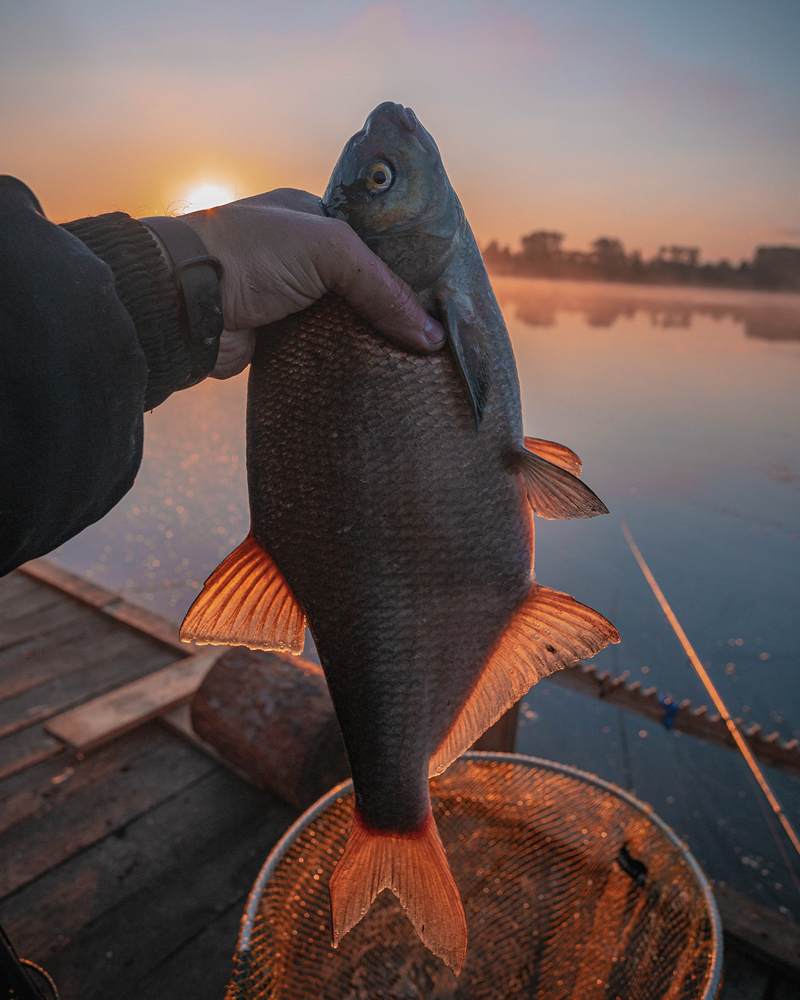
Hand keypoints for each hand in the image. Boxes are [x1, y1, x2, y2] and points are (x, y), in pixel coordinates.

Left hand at [182, 188, 445, 378]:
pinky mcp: (278, 339)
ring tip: (417, 363)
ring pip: (345, 322)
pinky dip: (346, 362)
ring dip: (372, 340)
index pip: (373, 242)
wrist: (185, 303)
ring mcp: (288, 299)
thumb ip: (381, 286)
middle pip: (362, 285)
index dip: (406, 268)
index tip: (439, 297)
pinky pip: (324, 351)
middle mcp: (299, 256)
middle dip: (392, 309)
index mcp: (310, 218)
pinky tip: (377, 375)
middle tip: (434, 337)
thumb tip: (432, 336)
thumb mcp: (329, 250)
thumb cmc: (251, 254)